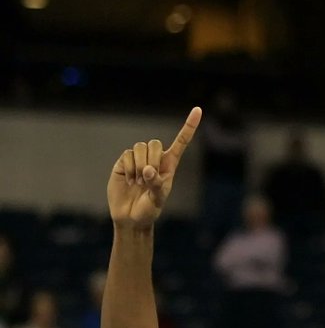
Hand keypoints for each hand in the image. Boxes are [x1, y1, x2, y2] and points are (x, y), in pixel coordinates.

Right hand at [107, 107, 201, 230]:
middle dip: (151, 161)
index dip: (189, 126)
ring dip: (139, 166)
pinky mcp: (123, 162)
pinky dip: (129, 169)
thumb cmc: (149, 209)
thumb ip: (156, 184)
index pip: (181, 142)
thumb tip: (148, 170)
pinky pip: (126, 156)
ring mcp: (138, 159)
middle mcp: (154, 159)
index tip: (198, 109)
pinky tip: (129, 181)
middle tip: (148, 179)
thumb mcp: (158, 199)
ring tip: (138, 183)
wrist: (130, 217)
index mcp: (169, 165)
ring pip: (139, 147)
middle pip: (154, 143)